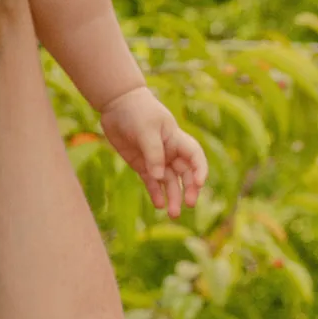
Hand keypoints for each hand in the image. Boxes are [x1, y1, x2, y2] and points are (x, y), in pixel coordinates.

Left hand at [99, 87, 207, 218]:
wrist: (117, 104)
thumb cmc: (137, 111)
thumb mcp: (146, 130)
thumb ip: (153, 153)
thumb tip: (158, 177)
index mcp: (177, 139)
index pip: (195, 157)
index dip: (200, 170)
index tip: (199, 183)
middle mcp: (170, 151)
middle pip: (184, 173)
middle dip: (188, 189)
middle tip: (188, 204)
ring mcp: (156, 159)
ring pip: (169, 181)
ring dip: (173, 196)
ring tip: (173, 214)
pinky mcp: (142, 165)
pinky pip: (152, 182)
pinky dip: (156, 193)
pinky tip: (159, 205)